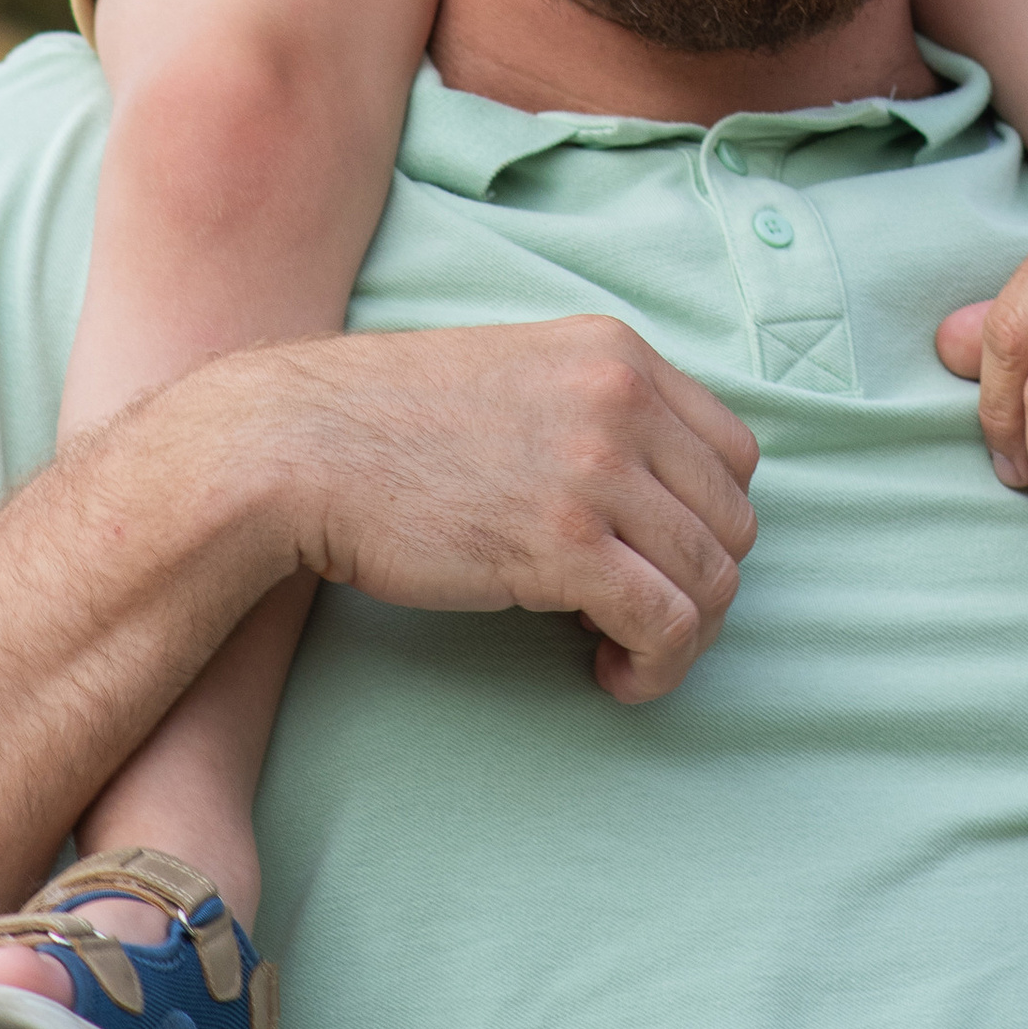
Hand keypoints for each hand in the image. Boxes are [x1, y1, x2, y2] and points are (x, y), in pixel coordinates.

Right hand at [261, 315, 759, 703]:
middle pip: (734, 520)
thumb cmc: (387, 425)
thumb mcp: (517, 376)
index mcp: (616, 353)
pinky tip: (610, 675)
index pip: (734, 452)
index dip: (706, 520)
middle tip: (639, 619)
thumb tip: (652, 497)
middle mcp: (622, 398)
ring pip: (713, 578)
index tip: (655, 558)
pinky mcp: (564, 545)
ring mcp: (596, 469)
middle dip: (700, 584)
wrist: (293, 447)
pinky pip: (667, 624)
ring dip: (682, 636)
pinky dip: (655, 666)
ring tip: (621, 652)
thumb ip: (592, 411)